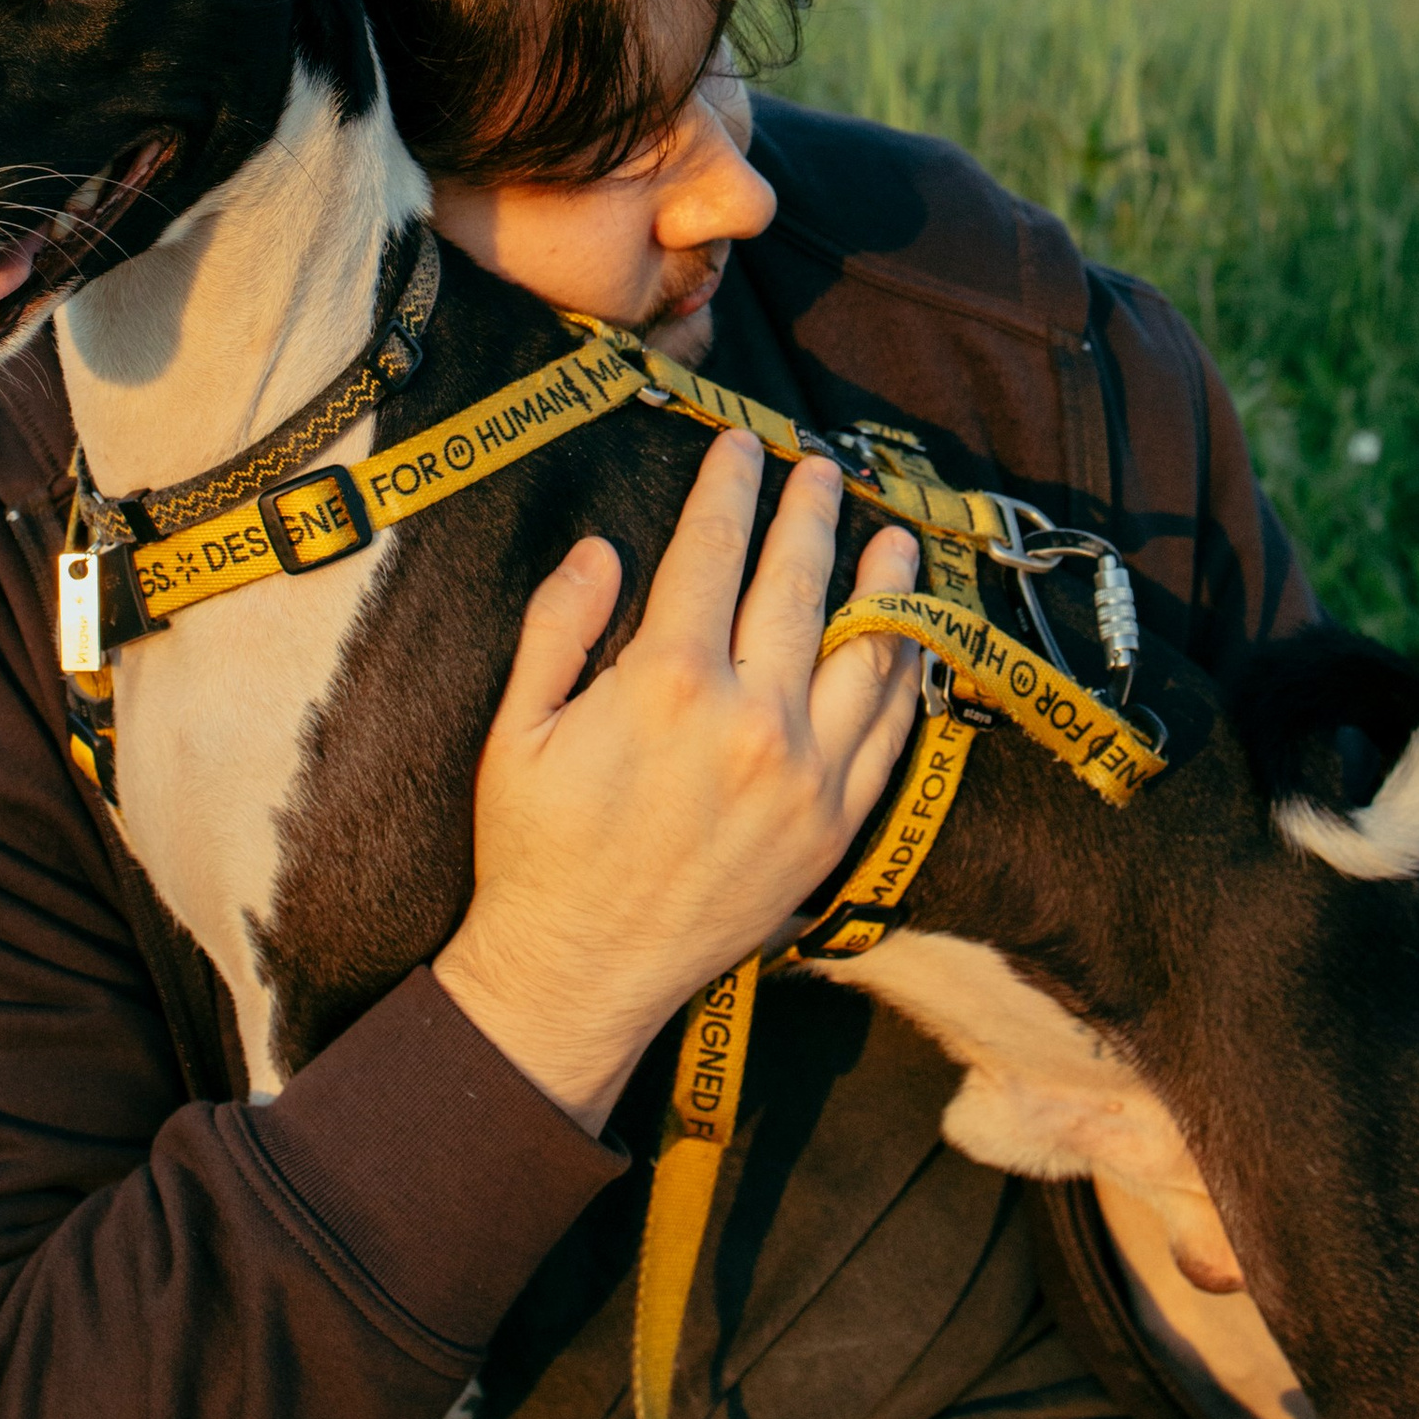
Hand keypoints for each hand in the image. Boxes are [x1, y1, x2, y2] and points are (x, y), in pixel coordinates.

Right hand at [433, 429, 920, 1132]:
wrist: (579, 973)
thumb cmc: (535, 851)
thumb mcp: (515, 729)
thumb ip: (558, 627)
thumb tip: (603, 549)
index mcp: (668, 682)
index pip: (711, 553)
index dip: (727, 489)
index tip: (739, 444)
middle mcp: (751, 720)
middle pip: (795, 586)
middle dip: (808, 515)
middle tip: (819, 468)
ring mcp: (805, 775)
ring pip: (863, 653)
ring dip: (880, 584)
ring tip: (889, 536)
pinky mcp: (833, 826)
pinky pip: (887, 733)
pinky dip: (902, 675)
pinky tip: (902, 639)